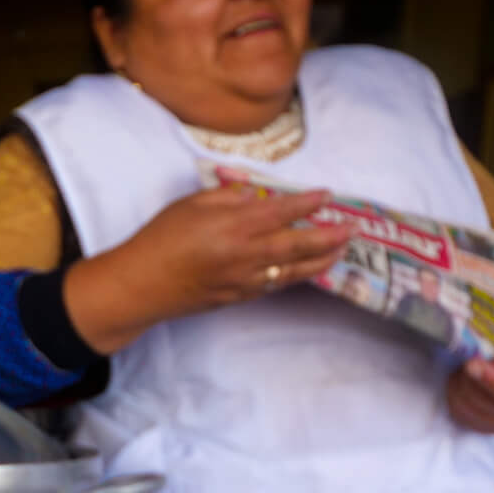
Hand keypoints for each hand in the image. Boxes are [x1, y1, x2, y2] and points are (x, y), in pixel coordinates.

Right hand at [62, 186, 354, 353]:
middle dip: (329, 236)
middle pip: (298, 245)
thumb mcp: (191, 204)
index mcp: (233, 226)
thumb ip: (228, 197)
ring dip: (321, 261)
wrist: (141, 286)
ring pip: (292, 271)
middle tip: (352, 228)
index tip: (327, 195)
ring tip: (340, 250)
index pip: (282, 211)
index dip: (308, 203)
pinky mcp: (238, 297)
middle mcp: (245, 254)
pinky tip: (306, 269)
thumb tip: (255, 197)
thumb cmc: (160, 239)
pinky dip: (295, 276)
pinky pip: (275, 285)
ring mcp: (244, 280)